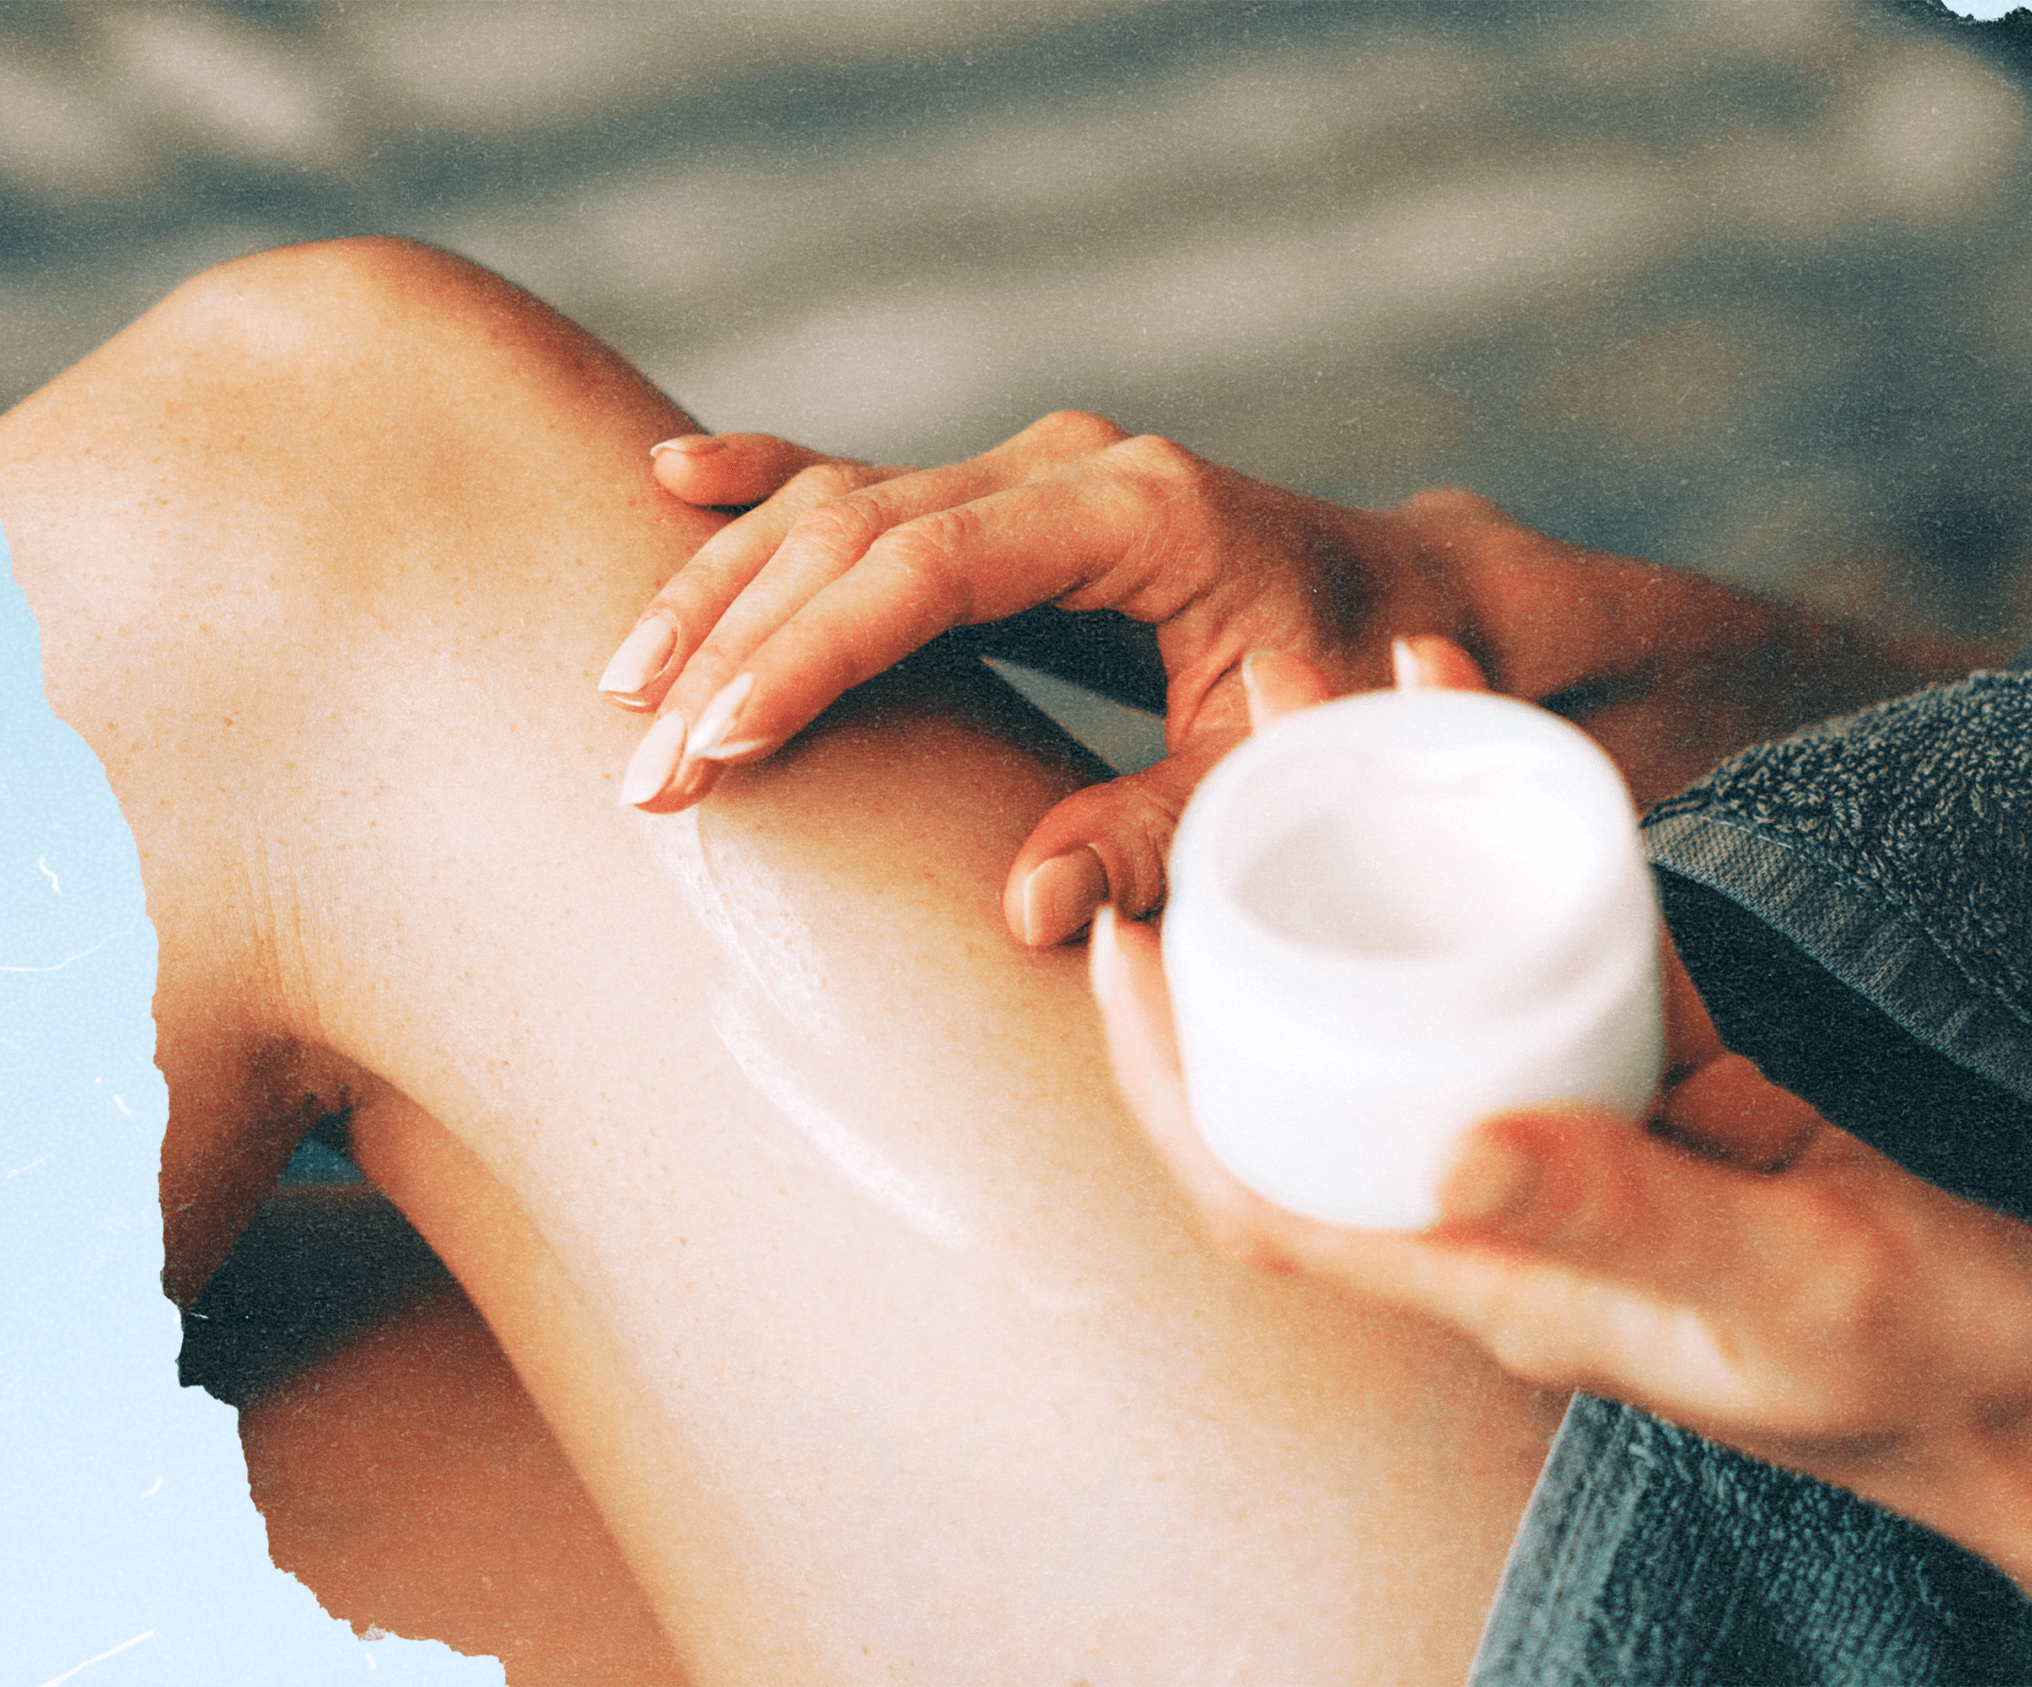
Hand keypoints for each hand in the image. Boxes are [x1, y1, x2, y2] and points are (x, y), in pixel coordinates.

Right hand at [603, 413, 1493, 937]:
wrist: (1405, 597)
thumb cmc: (1350, 684)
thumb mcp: (1275, 768)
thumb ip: (1162, 835)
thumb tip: (1029, 908)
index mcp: (1138, 513)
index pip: (931, 568)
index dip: (818, 651)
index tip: (729, 741)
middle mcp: (1070, 468)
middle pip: (857, 532)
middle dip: (736, 645)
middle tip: (649, 768)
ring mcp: (1031, 472)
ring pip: (839, 504)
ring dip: (724, 588)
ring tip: (626, 690)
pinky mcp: (1006, 500)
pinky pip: (864, 487)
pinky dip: (765, 486)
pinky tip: (670, 475)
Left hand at [1087, 648, 2031, 1684]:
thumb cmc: (1938, 1370)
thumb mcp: (1789, 1282)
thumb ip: (1627, 1214)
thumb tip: (1442, 1148)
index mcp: (1498, 1284)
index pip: (1265, 1192)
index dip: (1167, 1077)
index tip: (1122, 932)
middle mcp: (1515, 1217)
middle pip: (1329, 1061)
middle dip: (1263, 907)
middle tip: (1242, 723)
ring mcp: (1592, 1151)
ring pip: (1443, 989)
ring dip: (1391, 852)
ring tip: (1360, 690)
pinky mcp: (1681, 1098)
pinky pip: (1575, 960)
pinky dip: (1539, 856)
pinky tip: (1522, 749)